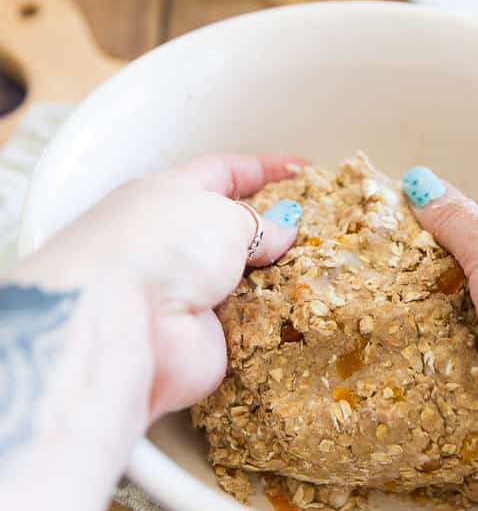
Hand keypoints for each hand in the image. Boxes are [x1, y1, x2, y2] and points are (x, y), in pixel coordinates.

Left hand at [16, 152, 305, 422]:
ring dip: (278, 277)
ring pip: (244, 282)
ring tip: (323, 267)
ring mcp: (186, 295)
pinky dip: (274, 319)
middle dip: (274, 230)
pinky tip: (306, 309)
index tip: (302, 169)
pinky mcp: (203, 340)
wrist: (121, 325)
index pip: (220, 172)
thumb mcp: (221, 215)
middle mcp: (173, 245)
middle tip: (320, 227)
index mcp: (166, 196)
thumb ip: (257, 223)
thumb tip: (280, 233)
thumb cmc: (161, 245)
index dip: (262, 169)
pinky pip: (250, 326)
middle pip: (232, 231)